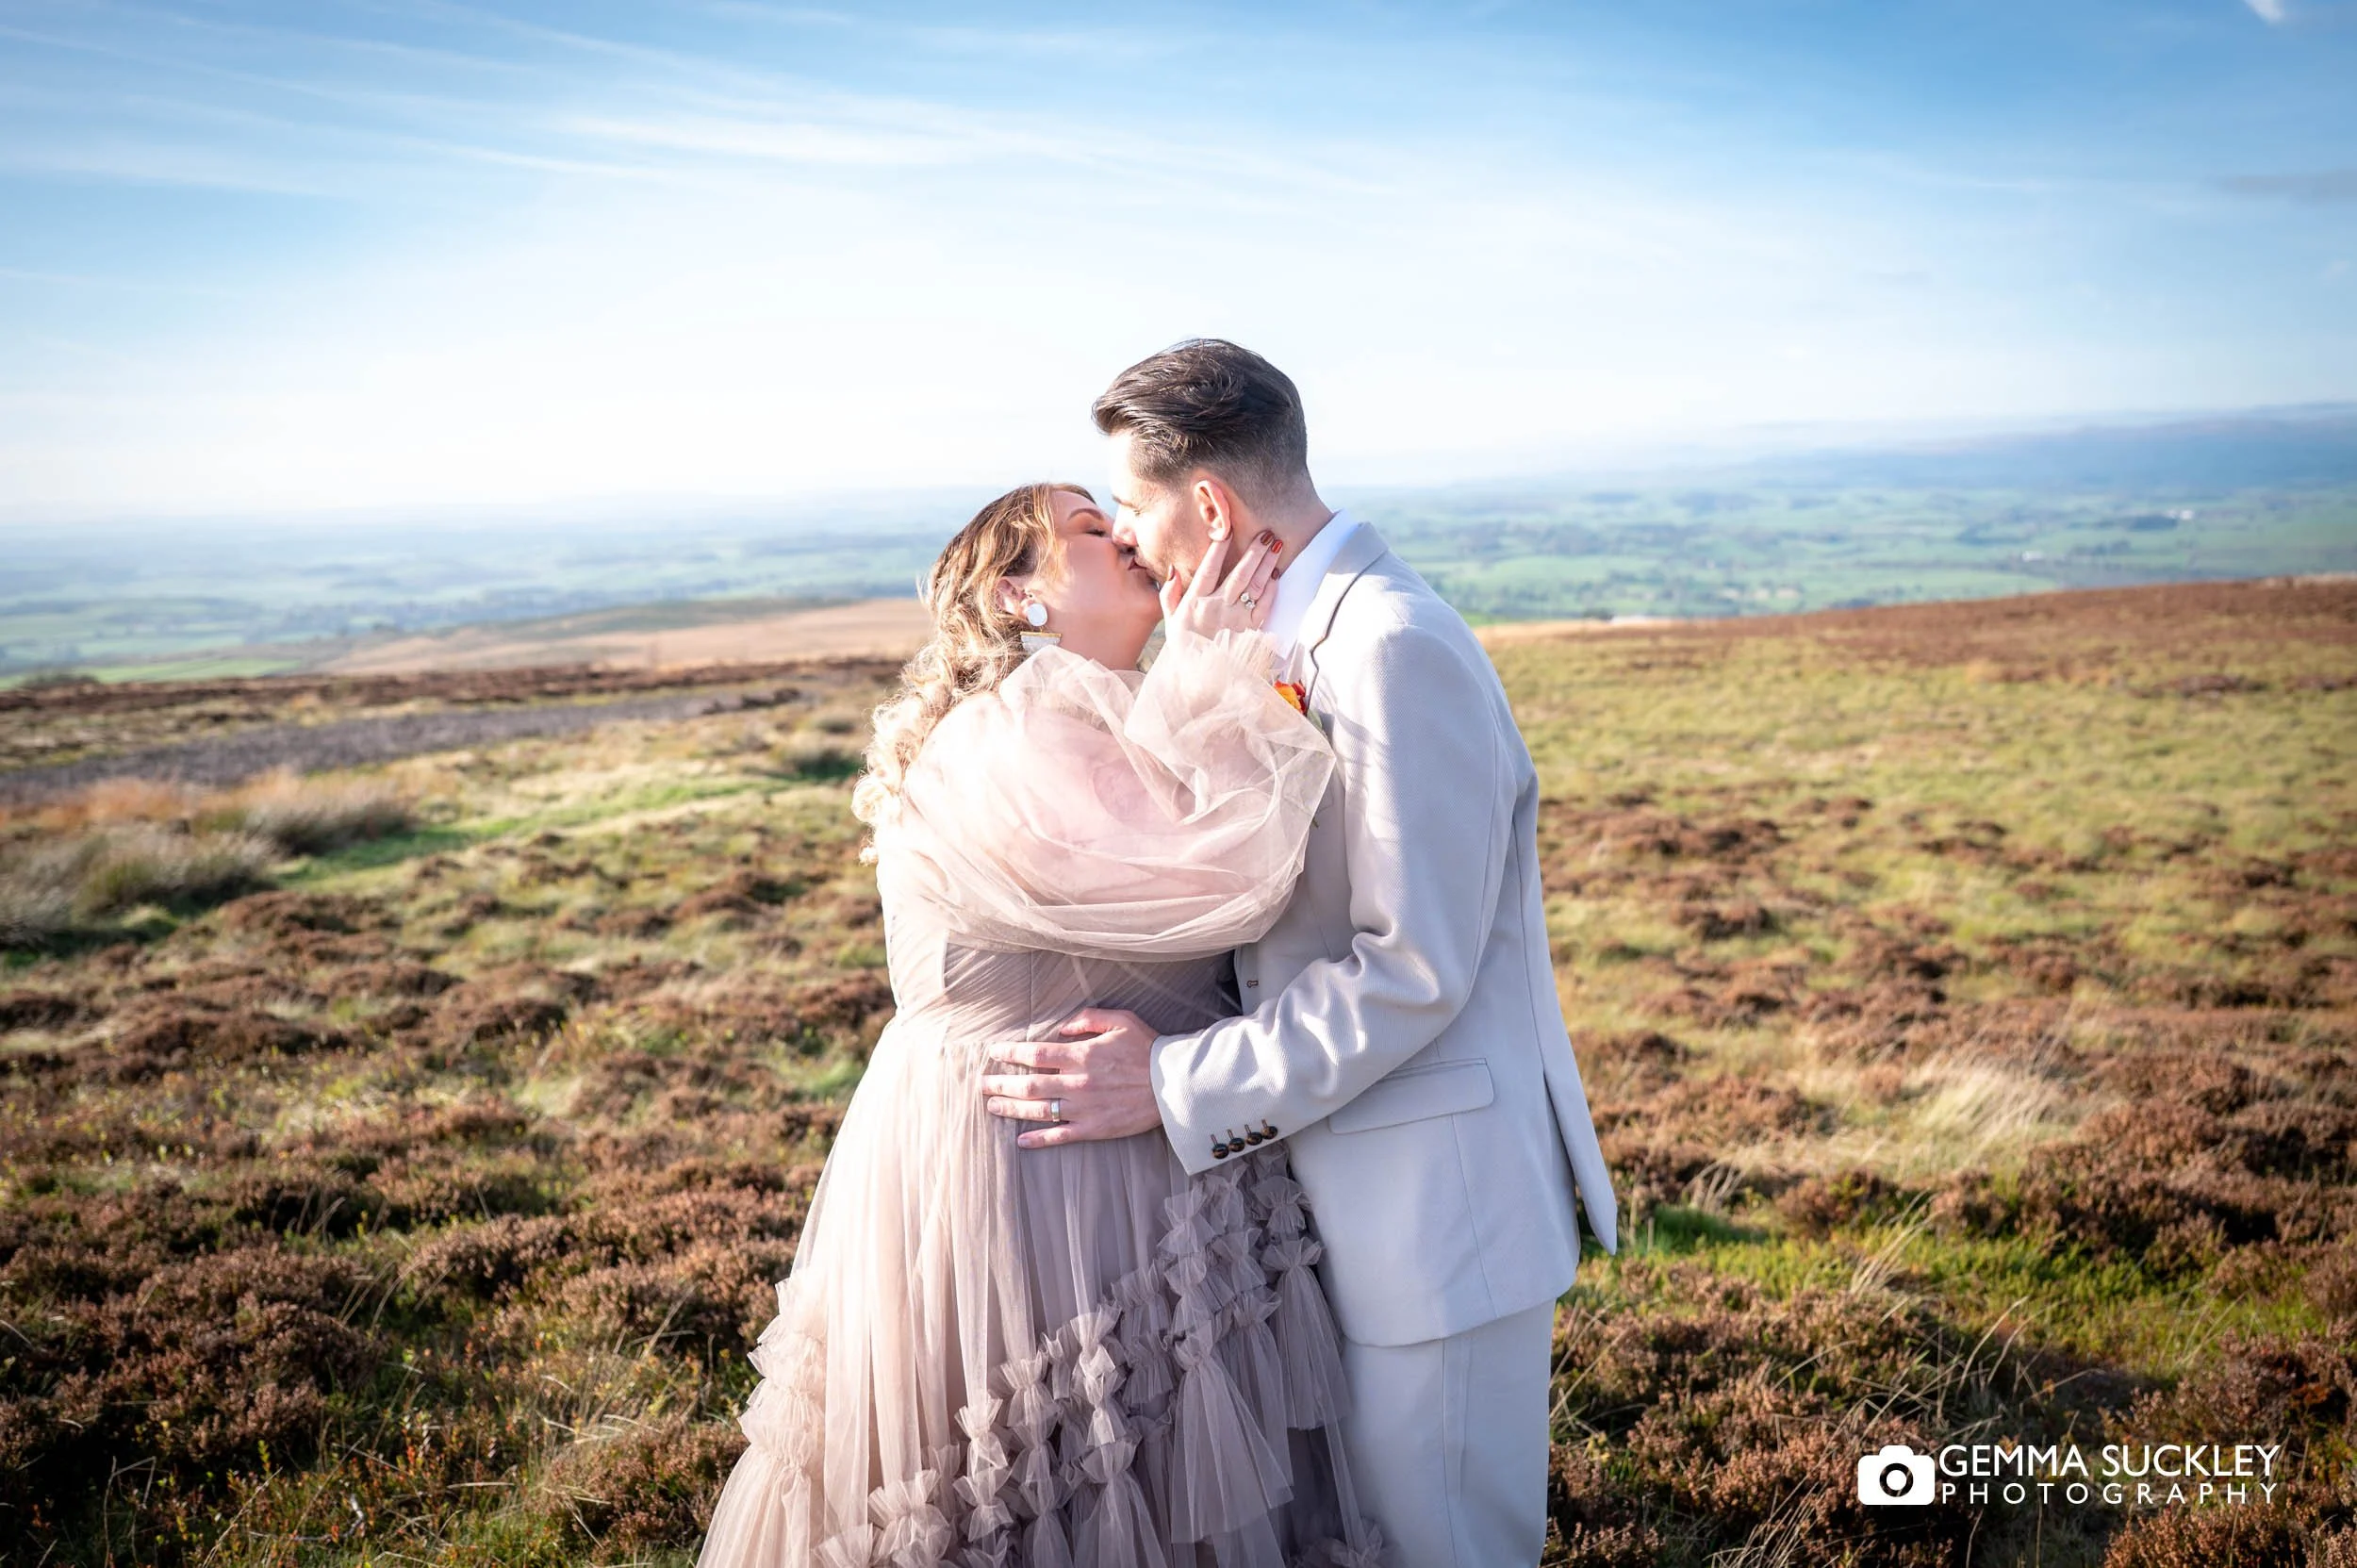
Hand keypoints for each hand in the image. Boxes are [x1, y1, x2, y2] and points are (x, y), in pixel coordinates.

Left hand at [979, 1008, 1163, 1148]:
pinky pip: (1060, 1136)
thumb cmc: (1148, 1049)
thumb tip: (1062, 1029)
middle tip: (982, 1084)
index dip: (1010, 1053)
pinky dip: (1038, 1140)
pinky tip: (1020, 1141)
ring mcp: (1084, 1108)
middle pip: (1029, 1084)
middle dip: (1001, 1083)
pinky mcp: (1094, 1129)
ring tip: (992, 1106)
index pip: (1035, 1054)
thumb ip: (1088, 1019)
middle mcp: (1077, 1083)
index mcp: (1082, 1055)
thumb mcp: (1121, 1020)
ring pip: (1038, 1110)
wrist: (1174, 1084)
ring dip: (1011, 1108)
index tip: (994, 1053)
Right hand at [1161, 528, 1281, 640]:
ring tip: (1277, 545)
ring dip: (1267, 565)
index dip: (1218, 550)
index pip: (1208, 569)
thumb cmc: (1184, 647)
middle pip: (1240, 574)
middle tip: (1266, 533)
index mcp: (1196, 603)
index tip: (1226, 530)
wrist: (1199, 681)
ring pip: (1256, 586)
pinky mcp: (1251, 632)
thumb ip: (1170, 593)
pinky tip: (1276, 574)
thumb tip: (1173, 570)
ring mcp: (1237, 620)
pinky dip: (1272, 590)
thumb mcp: (1170, 621)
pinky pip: (1265, 606)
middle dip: (1254, 552)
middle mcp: (1218, 609)